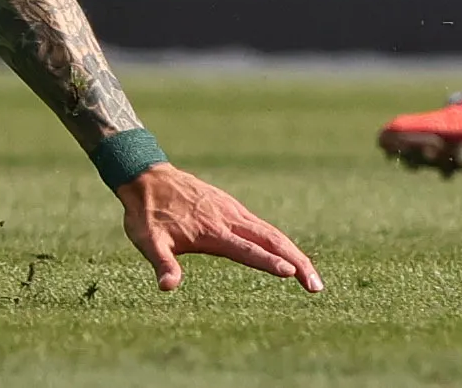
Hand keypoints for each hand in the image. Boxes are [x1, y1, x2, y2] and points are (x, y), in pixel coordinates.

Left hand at [117, 163, 319, 293]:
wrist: (144, 174)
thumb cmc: (145, 213)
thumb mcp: (147, 240)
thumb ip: (162, 263)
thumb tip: (167, 287)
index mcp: (213, 231)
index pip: (248, 249)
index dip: (269, 262)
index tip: (292, 274)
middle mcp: (229, 218)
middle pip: (273, 240)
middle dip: (298, 262)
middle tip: (317, 287)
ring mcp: (233, 210)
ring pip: (272, 232)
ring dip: (294, 253)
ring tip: (311, 278)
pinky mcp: (231, 206)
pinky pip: (263, 225)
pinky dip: (281, 242)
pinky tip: (288, 254)